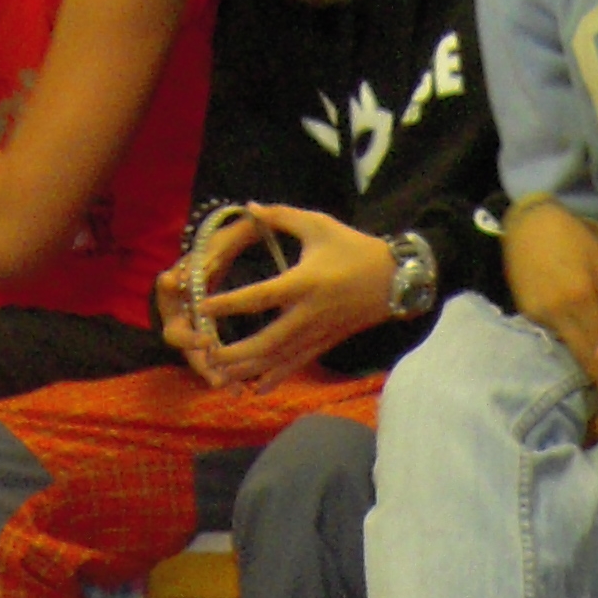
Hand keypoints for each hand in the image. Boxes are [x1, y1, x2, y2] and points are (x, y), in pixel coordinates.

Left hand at [177, 204, 393, 391]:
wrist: (394, 280)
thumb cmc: (354, 248)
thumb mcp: (319, 225)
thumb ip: (281, 216)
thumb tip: (249, 208)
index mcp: (305, 282)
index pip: (262, 297)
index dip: (231, 303)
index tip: (203, 307)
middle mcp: (309, 313)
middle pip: (269, 341)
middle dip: (238, 352)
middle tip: (208, 355)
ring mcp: (318, 332)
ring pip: (281, 359)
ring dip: (250, 370)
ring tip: (221, 376)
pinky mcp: (325, 342)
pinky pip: (298, 363)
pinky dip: (277, 377)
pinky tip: (257, 389)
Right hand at [504, 200, 597, 429]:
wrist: (528, 222)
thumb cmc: (574, 234)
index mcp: (582, 296)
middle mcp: (560, 311)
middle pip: (587, 356)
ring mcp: (542, 316)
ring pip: (571, 352)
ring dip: (589, 374)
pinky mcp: (529, 315)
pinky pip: (556, 341)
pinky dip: (571, 354)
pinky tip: (583, 369)